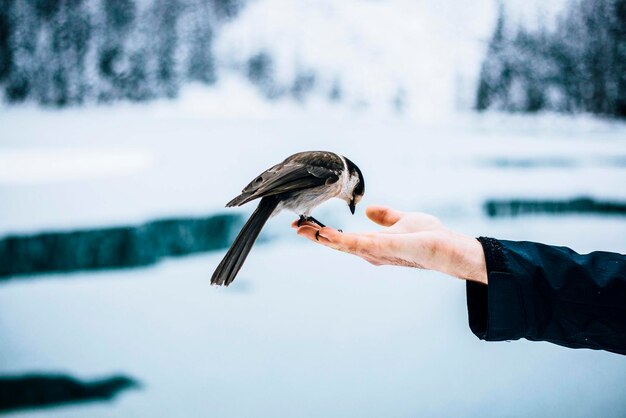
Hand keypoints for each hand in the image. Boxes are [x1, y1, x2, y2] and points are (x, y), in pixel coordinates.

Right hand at [292, 206, 486, 283]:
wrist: (449, 247)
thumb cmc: (430, 237)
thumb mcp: (403, 220)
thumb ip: (386, 216)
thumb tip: (369, 210)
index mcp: (373, 244)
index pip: (342, 239)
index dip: (323, 232)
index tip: (305, 223)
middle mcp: (371, 252)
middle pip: (337, 244)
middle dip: (315, 236)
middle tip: (294, 225)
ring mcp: (377, 252)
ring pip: (343, 245)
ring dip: (322, 238)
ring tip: (302, 228)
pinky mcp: (386, 248)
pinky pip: (359, 244)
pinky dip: (341, 240)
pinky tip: (326, 234)